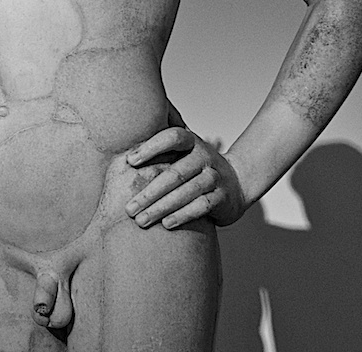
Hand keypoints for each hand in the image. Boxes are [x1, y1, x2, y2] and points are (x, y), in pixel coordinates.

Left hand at [124, 130, 246, 228]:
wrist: (237, 182)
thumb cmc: (196, 167)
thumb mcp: (182, 151)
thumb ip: (159, 144)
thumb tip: (125, 137)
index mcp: (190, 141)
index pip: (172, 137)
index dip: (151, 147)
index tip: (130, 161)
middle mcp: (203, 156)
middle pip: (174, 173)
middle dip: (149, 193)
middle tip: (128, 209)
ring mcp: (214, 177)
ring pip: (186, 192)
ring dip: (161, 208)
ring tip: (141, 220)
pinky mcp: (222, 197)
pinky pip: (201, 206)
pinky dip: (183, 215)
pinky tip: (166, 224)